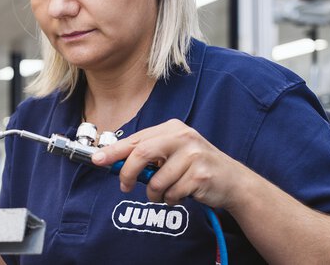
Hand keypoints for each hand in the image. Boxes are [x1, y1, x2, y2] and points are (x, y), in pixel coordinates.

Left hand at [91, 119, 248, 207]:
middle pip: (142, 154)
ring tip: (167, 192)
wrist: (232, 180)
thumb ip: (147, 154)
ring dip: (156, 194)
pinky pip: (172, 194)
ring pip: (156, 181)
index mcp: (172, 128)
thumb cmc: (195, 166)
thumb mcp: (172, 153)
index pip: (136, 139)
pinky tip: (182, 194)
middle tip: (125, 186)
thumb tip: (114, 162)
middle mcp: (183, 137)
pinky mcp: (201, 175)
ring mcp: (194, 155)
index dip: (114, 151)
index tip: (97, 160)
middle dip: (128, 174)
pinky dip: (172, 200)